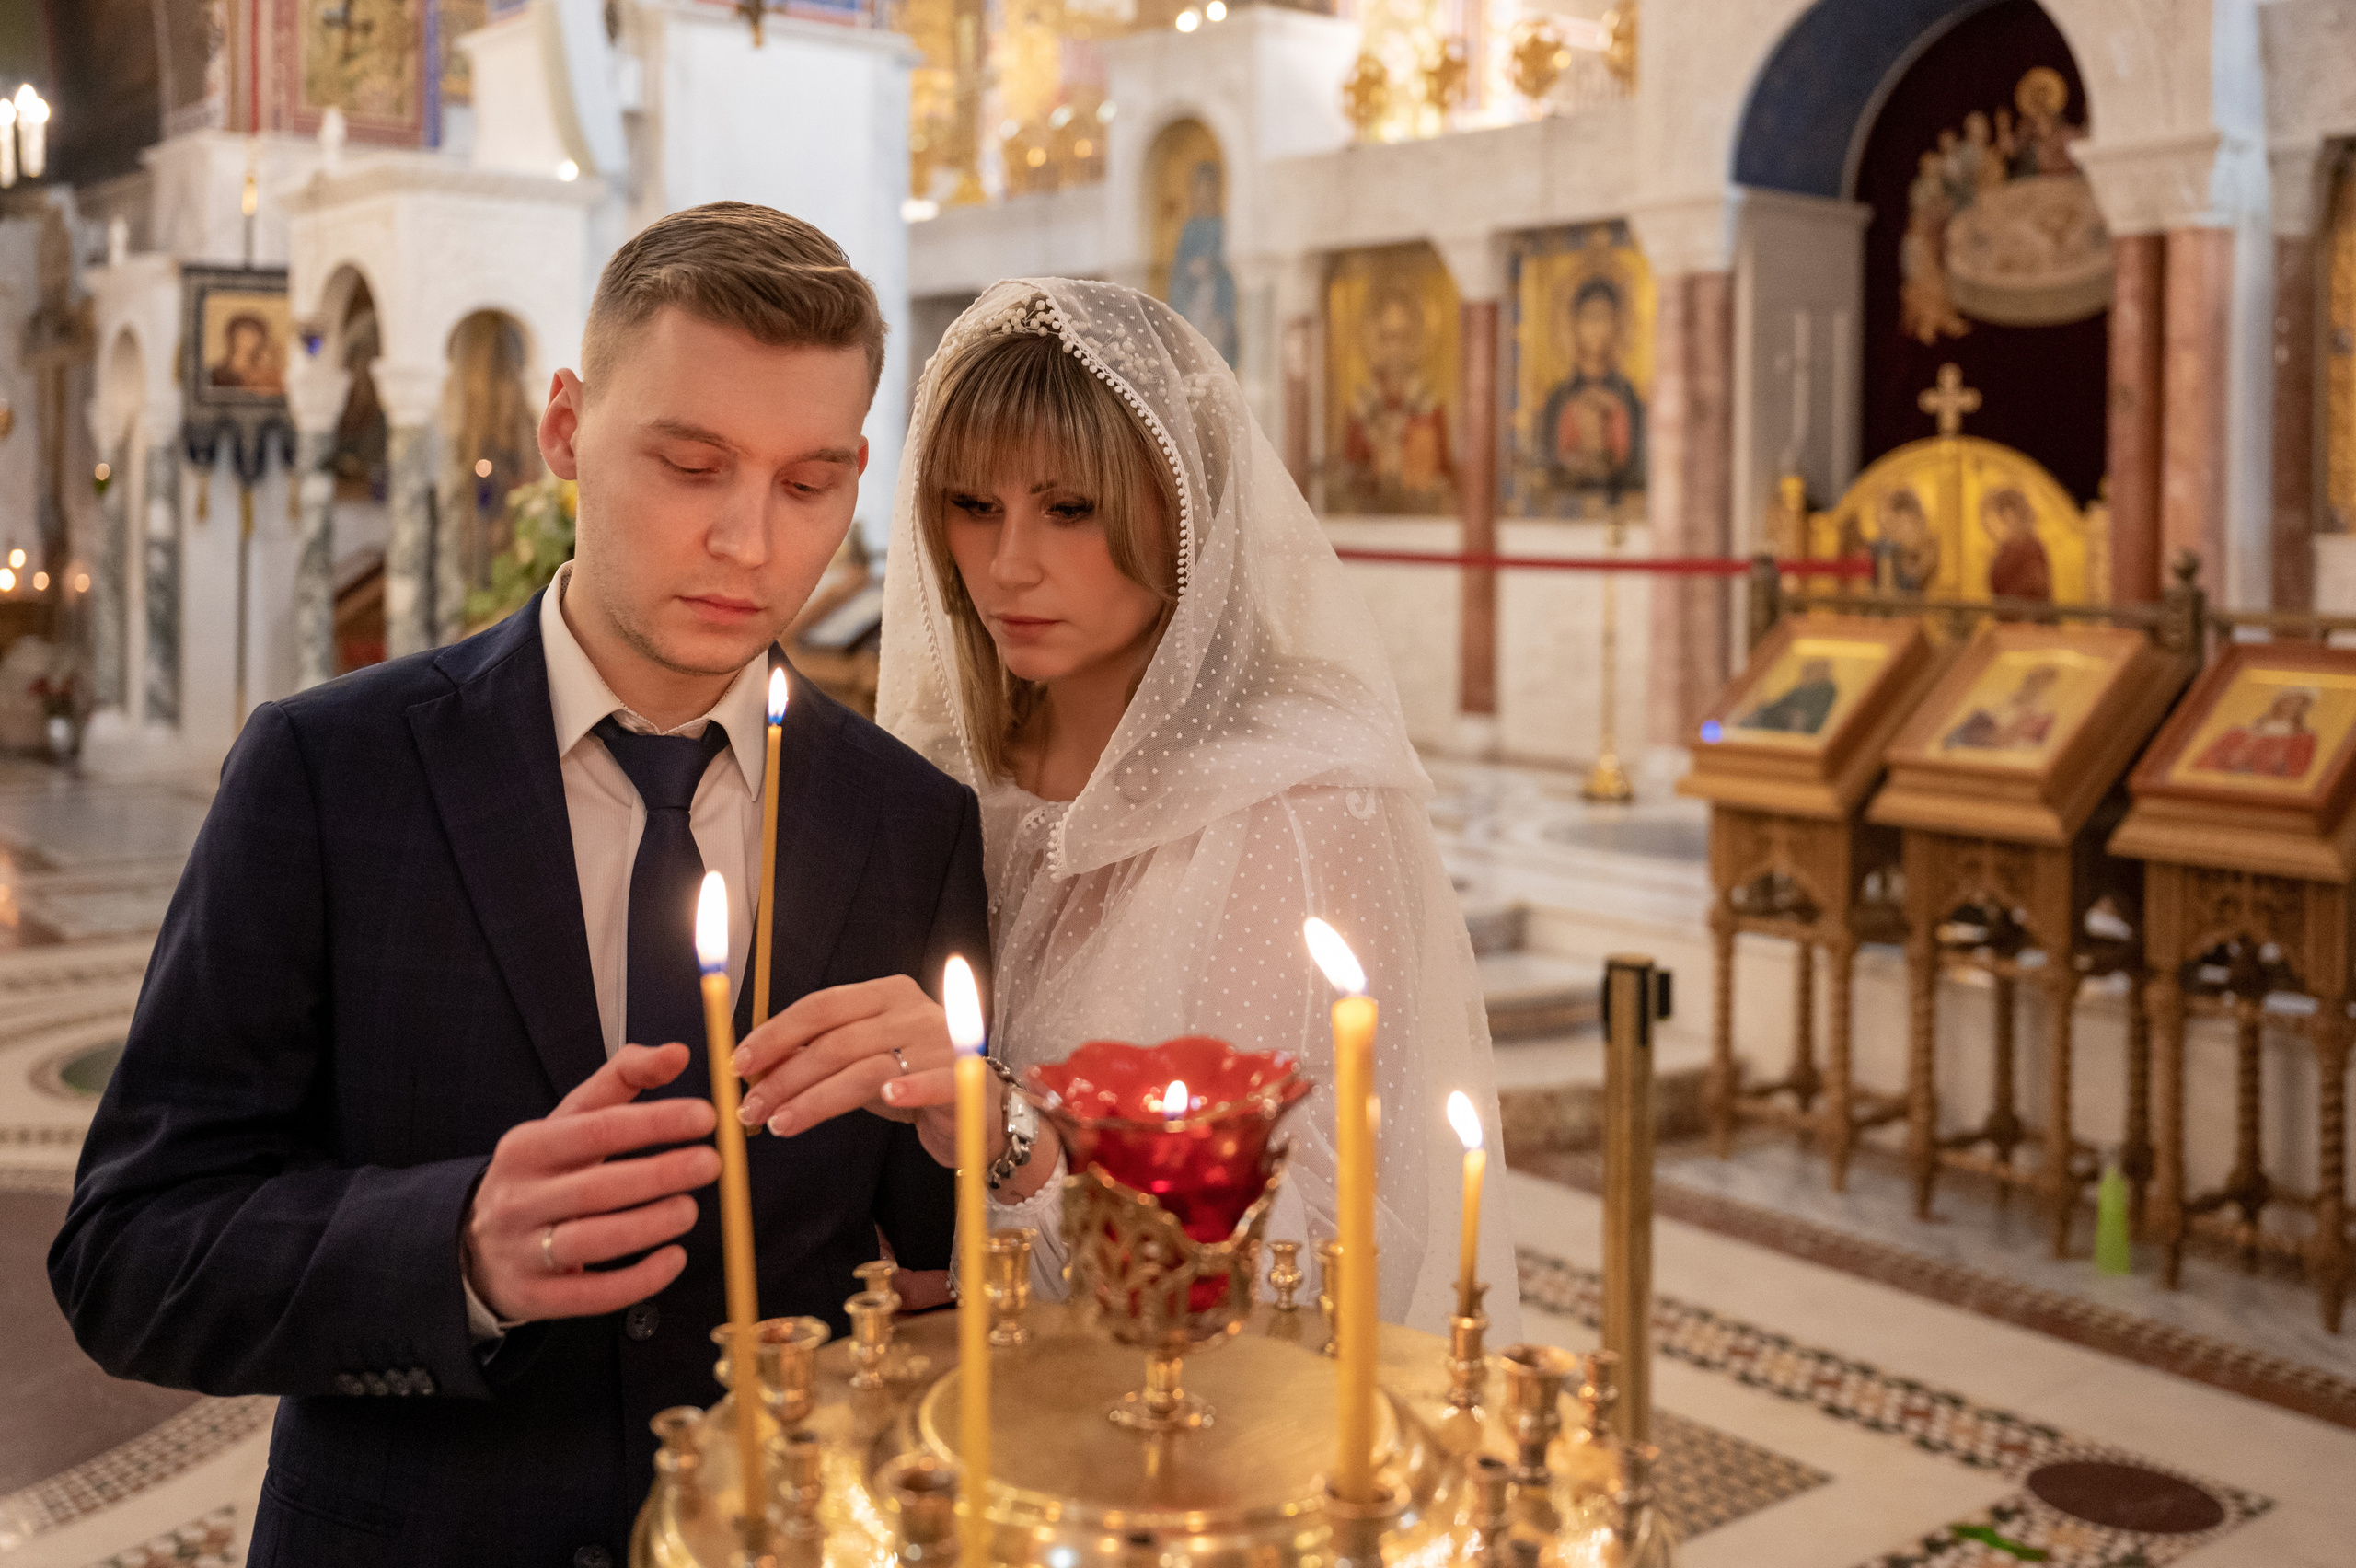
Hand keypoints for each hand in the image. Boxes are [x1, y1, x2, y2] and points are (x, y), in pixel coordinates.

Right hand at [462, 1043, 720, 1323]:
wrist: (474, 1242)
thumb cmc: (543, 1171)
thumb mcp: (569, 1119)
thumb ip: (622, 1079)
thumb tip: (678, 1053)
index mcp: (527, 1146)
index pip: (596, 1129)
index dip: (654, 1121)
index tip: (705, 1116)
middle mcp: (519, 1198)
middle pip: (594, 1188)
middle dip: (659, 1174)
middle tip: (711, 1164)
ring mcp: (523, 1251)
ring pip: (590, 1242)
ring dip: (648, 1226)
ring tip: (690, 1210)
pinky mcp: (535, 1297)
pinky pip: (590, 1295)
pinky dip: (637, 1281)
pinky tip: (673, 1259)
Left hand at [734, 976, 965, 1164]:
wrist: (980, 1112)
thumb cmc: (913, 1080)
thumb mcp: (863, 1059)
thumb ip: (820, 1054)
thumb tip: (755, 1064)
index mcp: (886, 994)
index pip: (822, 1006)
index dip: (777, 1033)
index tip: (739, 1064)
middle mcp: (914, 1012)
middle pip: (837, 1041)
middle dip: (784, 1077)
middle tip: (749, 1108)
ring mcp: (941, 1043)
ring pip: (866, 1069)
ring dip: (815, 1100)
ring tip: (780, 1124)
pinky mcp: (964, 1079)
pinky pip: (931, 1082)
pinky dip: (908, 1089)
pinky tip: (886, 1100)